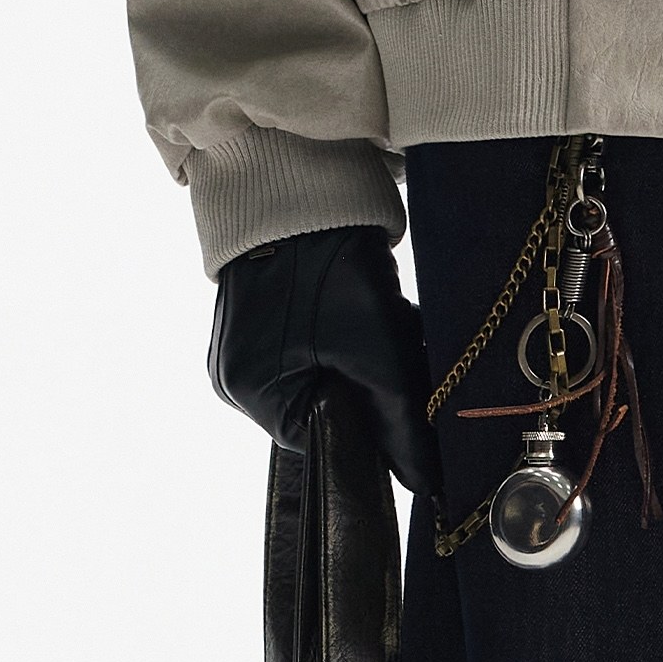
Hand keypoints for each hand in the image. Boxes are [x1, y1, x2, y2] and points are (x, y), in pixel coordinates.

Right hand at [208, 222, 444, 497]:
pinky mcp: (259, 313)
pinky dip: (346, 328)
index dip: (370, 415)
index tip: (402, 375)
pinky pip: (313, 342)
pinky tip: (364, 292)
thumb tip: (426, 485)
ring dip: (363, 348)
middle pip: (324, 403)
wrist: (301, 176)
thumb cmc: (328, 260)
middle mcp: (235, 375)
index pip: (320, 437)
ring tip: (383, 306)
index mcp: (247, 391)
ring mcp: (243, 342)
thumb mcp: (373, 343)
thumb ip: (398, 420)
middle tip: (396, 331)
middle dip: (370, 376)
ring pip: (325, 370)